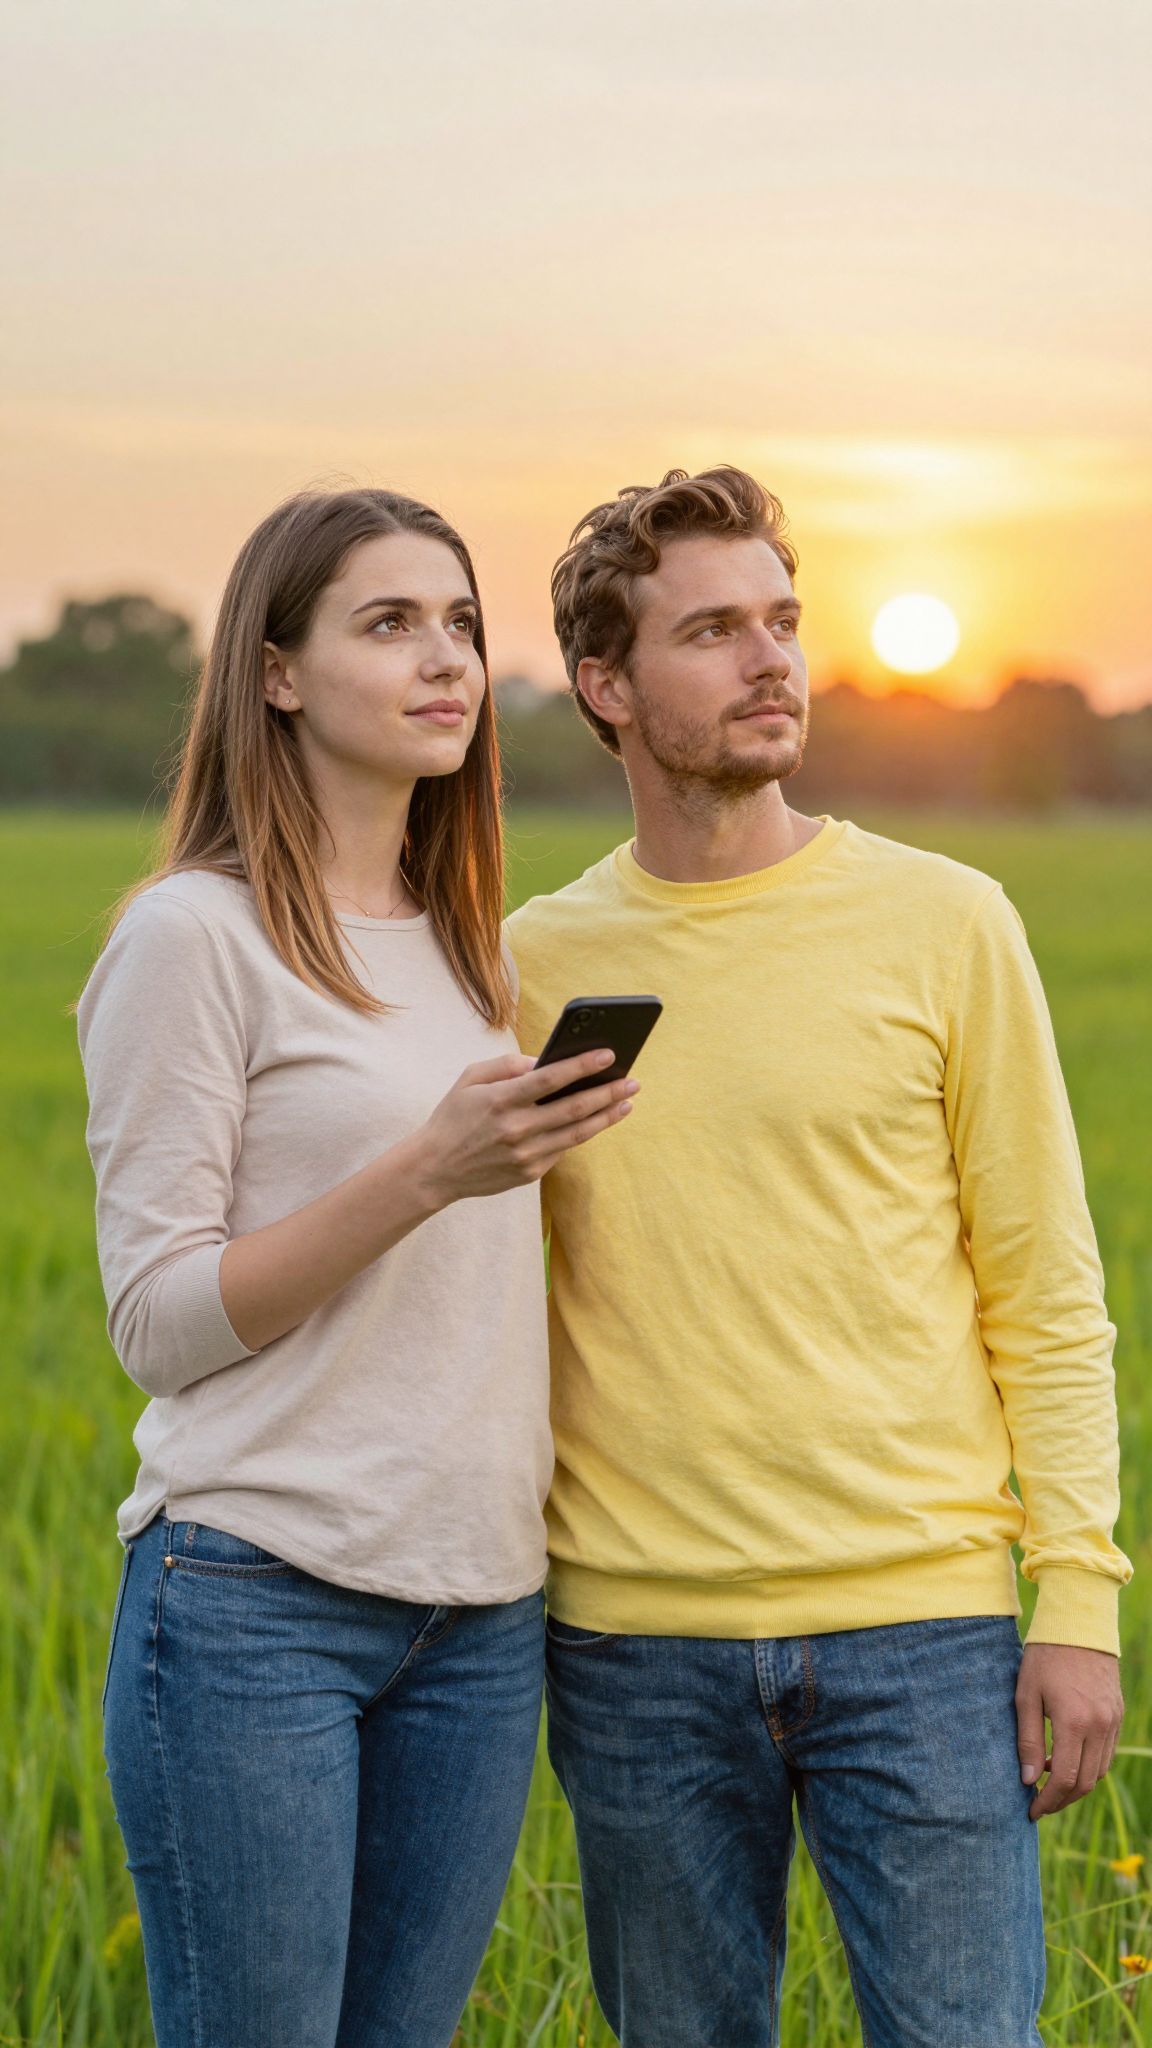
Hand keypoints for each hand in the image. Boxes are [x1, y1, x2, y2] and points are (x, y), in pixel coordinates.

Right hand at [414, 1048, 638, 1205]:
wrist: (435, 1169)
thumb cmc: (454, 1116)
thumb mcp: (470, 1079)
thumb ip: (507, 1065)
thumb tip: (544, 1062)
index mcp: (500, 1100)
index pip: (550, 1079)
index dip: (582, 1066)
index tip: (609, 1054)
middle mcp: (516, 1129)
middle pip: (574, 1108)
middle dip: (608, 1092)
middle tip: (633, 1081)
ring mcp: (525, 1155)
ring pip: (578, 1133)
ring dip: (607, 1116)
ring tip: (627, 1101)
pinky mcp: (530, 1173)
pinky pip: (563, 1149)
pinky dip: (581, 1132)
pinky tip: (597, 1120)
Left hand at [1016, 1642, 1123, 1818]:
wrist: (1078, 1625)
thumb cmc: (1044, 1657)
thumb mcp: (1025, 1695)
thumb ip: (1026, 1739)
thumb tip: (1027, 1780)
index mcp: (1073, 1722)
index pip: (1063, 1779)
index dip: (1047, 1800)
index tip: (1031, 1810)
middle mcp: (1099, 1726)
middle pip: (1085, 1782)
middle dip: (1061, 1799)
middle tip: (1039, 1804)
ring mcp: (1112, 1721)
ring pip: (1098, 1771)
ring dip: (1075, 1784)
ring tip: (1047, 1779)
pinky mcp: (1117, 1714)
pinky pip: (1106, 1753)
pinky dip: (1088, 1765)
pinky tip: (1065, 1758)